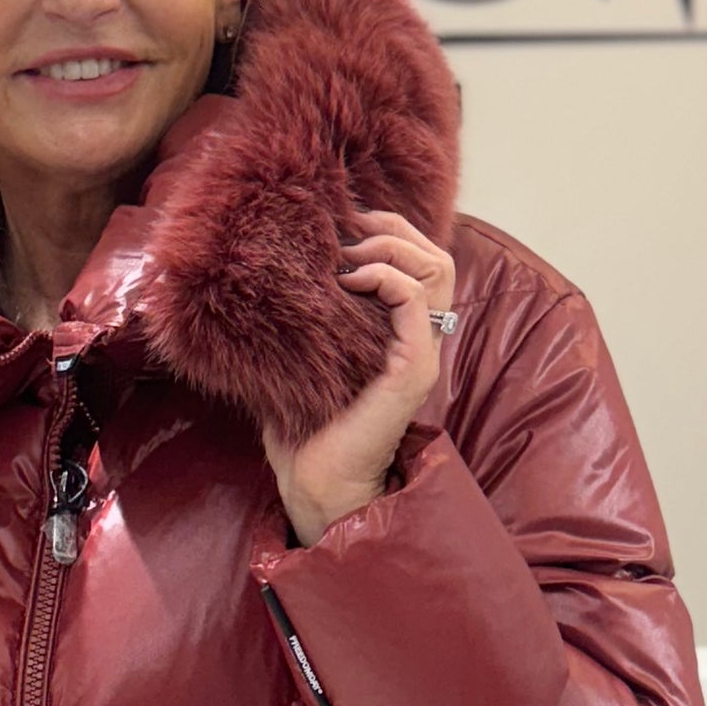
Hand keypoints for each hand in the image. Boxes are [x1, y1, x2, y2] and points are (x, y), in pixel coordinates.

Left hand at [262, 207, 455, 547]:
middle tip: (349, 229)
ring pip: (438, 270)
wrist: (312, 481)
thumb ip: (303, 321)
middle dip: (394, 229)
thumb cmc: (302, 428)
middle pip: (438, 257)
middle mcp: (419, 340)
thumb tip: (268, 277)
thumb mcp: (302, 359)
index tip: (345, 224)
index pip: (422, 263)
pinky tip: (351, 281)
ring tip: (350, 257)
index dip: (390, 231)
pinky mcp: (413, 370)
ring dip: (392, 247)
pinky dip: (386, 277)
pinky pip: (415, 301)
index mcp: (400, 335)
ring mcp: (421, 354)